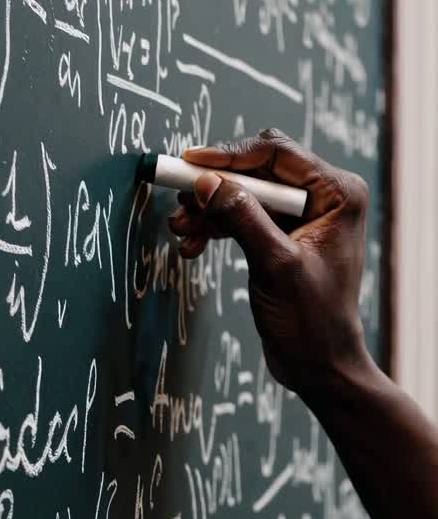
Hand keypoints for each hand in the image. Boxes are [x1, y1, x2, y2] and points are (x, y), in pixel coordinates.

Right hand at [167, 128, 370, 394]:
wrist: (319, 365)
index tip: (190, 163)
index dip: (229, 156)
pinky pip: (243, 216)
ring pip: (244, 193)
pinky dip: (216, 226)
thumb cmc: (312, 320)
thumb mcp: (275, 265)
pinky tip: (193, 245)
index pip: (276, 153)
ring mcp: (302, 215)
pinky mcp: (283, 235)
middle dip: (215, 186)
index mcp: (337, 193)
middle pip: (256, 169)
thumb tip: (206, 182)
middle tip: (181, 203)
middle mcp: (323, 196)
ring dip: (209, 209)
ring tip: (181, 230)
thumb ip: (242, 218)